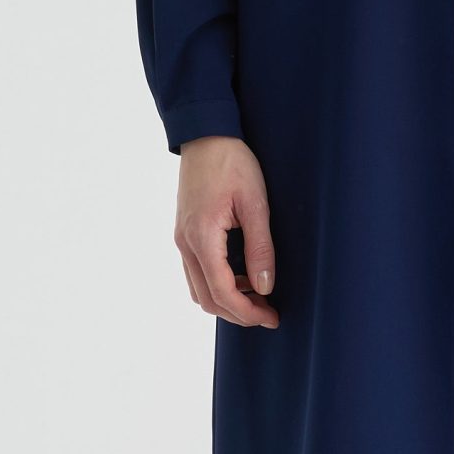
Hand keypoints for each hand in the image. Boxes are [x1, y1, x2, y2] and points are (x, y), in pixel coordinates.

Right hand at [173, 137, 278, 327]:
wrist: (206, 136)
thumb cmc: (232, 163)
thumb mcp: (255, 203)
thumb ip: (260, 247)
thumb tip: (265, 286)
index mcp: (201, 237)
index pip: (222, 292)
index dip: (248, 312)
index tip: (272, 317)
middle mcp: (185, 243)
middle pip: (207, 299)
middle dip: (238, 313)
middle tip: (269, 313)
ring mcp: (181, 240)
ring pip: (199, 290)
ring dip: (227, 301)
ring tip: (258, 297)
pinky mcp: (185, 234)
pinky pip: (196, 272)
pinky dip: (218, 285)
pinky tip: (242, 277)